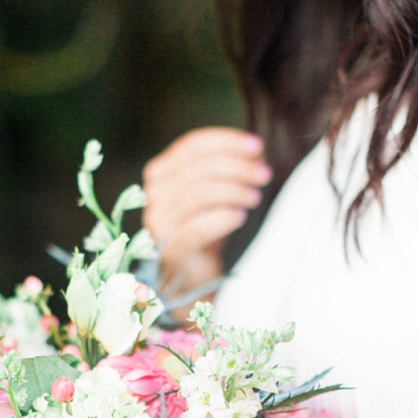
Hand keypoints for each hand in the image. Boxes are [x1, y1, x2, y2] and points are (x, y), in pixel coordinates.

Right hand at [142, 128, 271, 305]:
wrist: (194, 274)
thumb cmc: (206, 229)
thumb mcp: (216, 192)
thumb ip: (229, 169)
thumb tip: (256, 151)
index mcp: (160, 172)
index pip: (192, 146)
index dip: (226, 142)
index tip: (257, 146)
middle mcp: (153, 194)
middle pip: (198, 168)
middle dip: (236, 167)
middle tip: (263, 173)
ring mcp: (158, 222)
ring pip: (197, 195)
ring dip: (233, 191)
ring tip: (255, 197)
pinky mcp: (169, 248)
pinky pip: (197, 228)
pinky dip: (222, 219)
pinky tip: (240, 216)